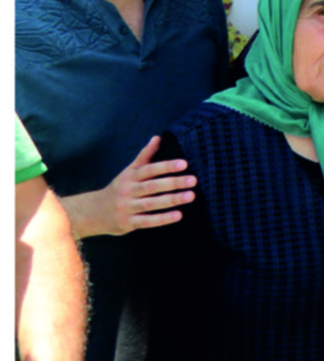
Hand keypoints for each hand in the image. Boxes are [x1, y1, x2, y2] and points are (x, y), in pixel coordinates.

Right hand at [64, 136, 193, 237]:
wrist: (93, 212)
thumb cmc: (119, 189)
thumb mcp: (129, 171)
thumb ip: (145, 156)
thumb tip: (157, 137)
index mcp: (130, 177)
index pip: (149, 169)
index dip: (166, 166)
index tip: (184, 163)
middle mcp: (128, 191)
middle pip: (152, 186)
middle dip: (173, 183)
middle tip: (193, 180)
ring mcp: (127, 207)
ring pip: (151, 203)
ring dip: (171, 200)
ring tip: (191, 196)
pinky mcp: (128, 223)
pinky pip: (147, 221)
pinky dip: (162, 219)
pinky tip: (178, 215)